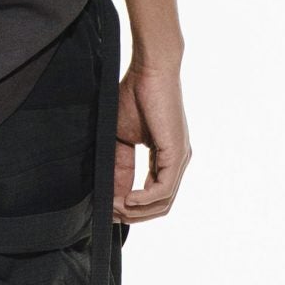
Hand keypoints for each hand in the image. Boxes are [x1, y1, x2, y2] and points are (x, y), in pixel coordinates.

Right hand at [112, 61, 190, 221]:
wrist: (149, 70)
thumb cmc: (133, 96)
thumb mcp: (120, 138)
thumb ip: (118, 166)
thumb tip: (109, 192)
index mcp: (166, 158)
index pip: (151, 196)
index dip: (128, 208)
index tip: (105, 209)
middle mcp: (177, 162)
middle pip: (159, 206)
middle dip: (132, 215)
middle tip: (107, 212)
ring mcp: (180, 159)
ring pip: (163, 203)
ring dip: (135, 211)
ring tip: (113, 207)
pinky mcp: (177, 154)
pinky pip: (163, 190)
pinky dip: (143, 199)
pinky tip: (125, 199)